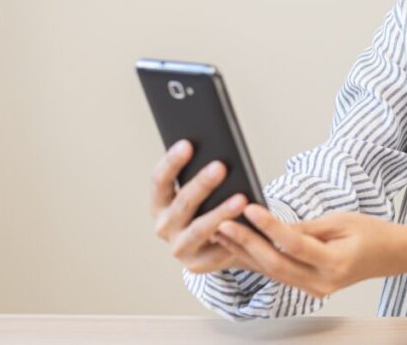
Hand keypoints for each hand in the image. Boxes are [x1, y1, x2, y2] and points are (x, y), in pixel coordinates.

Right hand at [150, 139, 261, 274]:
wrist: (215, 245)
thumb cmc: (208, 206)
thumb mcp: (201, 191)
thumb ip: (204, 174)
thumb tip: (221, 150)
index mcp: (159, 203)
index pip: (159, 181)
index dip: (172, 162)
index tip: (188, 143)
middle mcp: (164, 226)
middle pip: (182, 203)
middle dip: (201, 184)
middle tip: (220, 166)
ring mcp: (179, 247)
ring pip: (200, 229)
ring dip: (220, 213)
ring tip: (241, 198)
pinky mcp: (198, 264)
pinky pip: (217, 250)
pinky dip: (232, 237)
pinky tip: (247, 224)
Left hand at [212, 205, 406, 299]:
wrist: (393, 256)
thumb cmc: (373, 233)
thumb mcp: (342, 221)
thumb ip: (307, 228)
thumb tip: (273, 227)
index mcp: (335, 264)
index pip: (293, 244)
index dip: (270, 226)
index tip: (250, 209)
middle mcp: (322, 283)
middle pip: (276, 264)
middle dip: (247, 244)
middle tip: (223, 224)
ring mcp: (315, 289)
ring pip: (272, 273)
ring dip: (246, 253)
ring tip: (223, 233)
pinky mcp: (310, 288)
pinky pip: (279, 275)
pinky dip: (259, 260)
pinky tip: (240, 247)